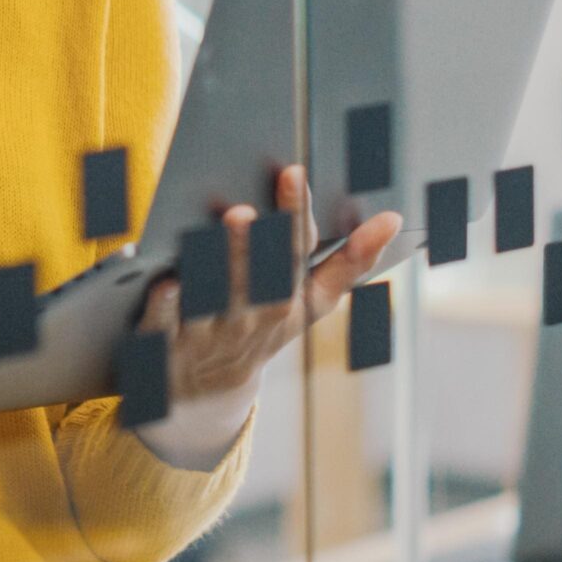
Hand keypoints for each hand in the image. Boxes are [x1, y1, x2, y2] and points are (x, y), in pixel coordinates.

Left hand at [131, 164, 402, 467]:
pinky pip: (167, 324)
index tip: (295, 173)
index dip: (297, 216)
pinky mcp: (167, 340)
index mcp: (289, 300)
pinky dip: (168, 305)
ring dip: (215, 269)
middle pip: (257, 278)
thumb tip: (393, 220)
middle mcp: (252, 316)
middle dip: (255, 246)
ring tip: (221, 228)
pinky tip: (167, 281)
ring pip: (214, 299)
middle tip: (249, 209)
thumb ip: (349, 263)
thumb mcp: (310, 302)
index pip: (298, 255)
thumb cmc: (262, 323)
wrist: (206, 388)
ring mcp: (209, 330)